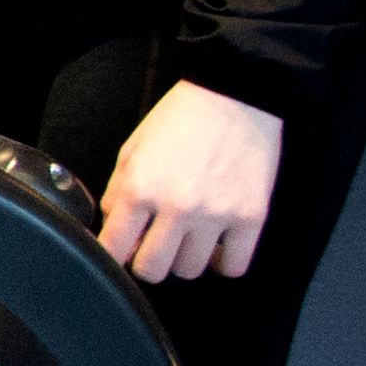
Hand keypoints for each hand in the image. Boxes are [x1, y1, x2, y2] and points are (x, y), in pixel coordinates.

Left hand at [99, 78, 283, 281]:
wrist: (234, 95)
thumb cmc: (181, 119)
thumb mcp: (132, 150)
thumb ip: (117, 193)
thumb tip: (114, 230)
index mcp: (141, 189)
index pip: (114, 249)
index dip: (114, 256)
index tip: (121, 253)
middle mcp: (177, 207)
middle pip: (152, 269)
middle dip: (148, 261)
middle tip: (155, 246)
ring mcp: (217, 214)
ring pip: (191, 270)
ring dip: (185, 259)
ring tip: (189, 237)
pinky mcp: (252, 217)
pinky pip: (235, 266)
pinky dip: (224, 263)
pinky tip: (218, 246)